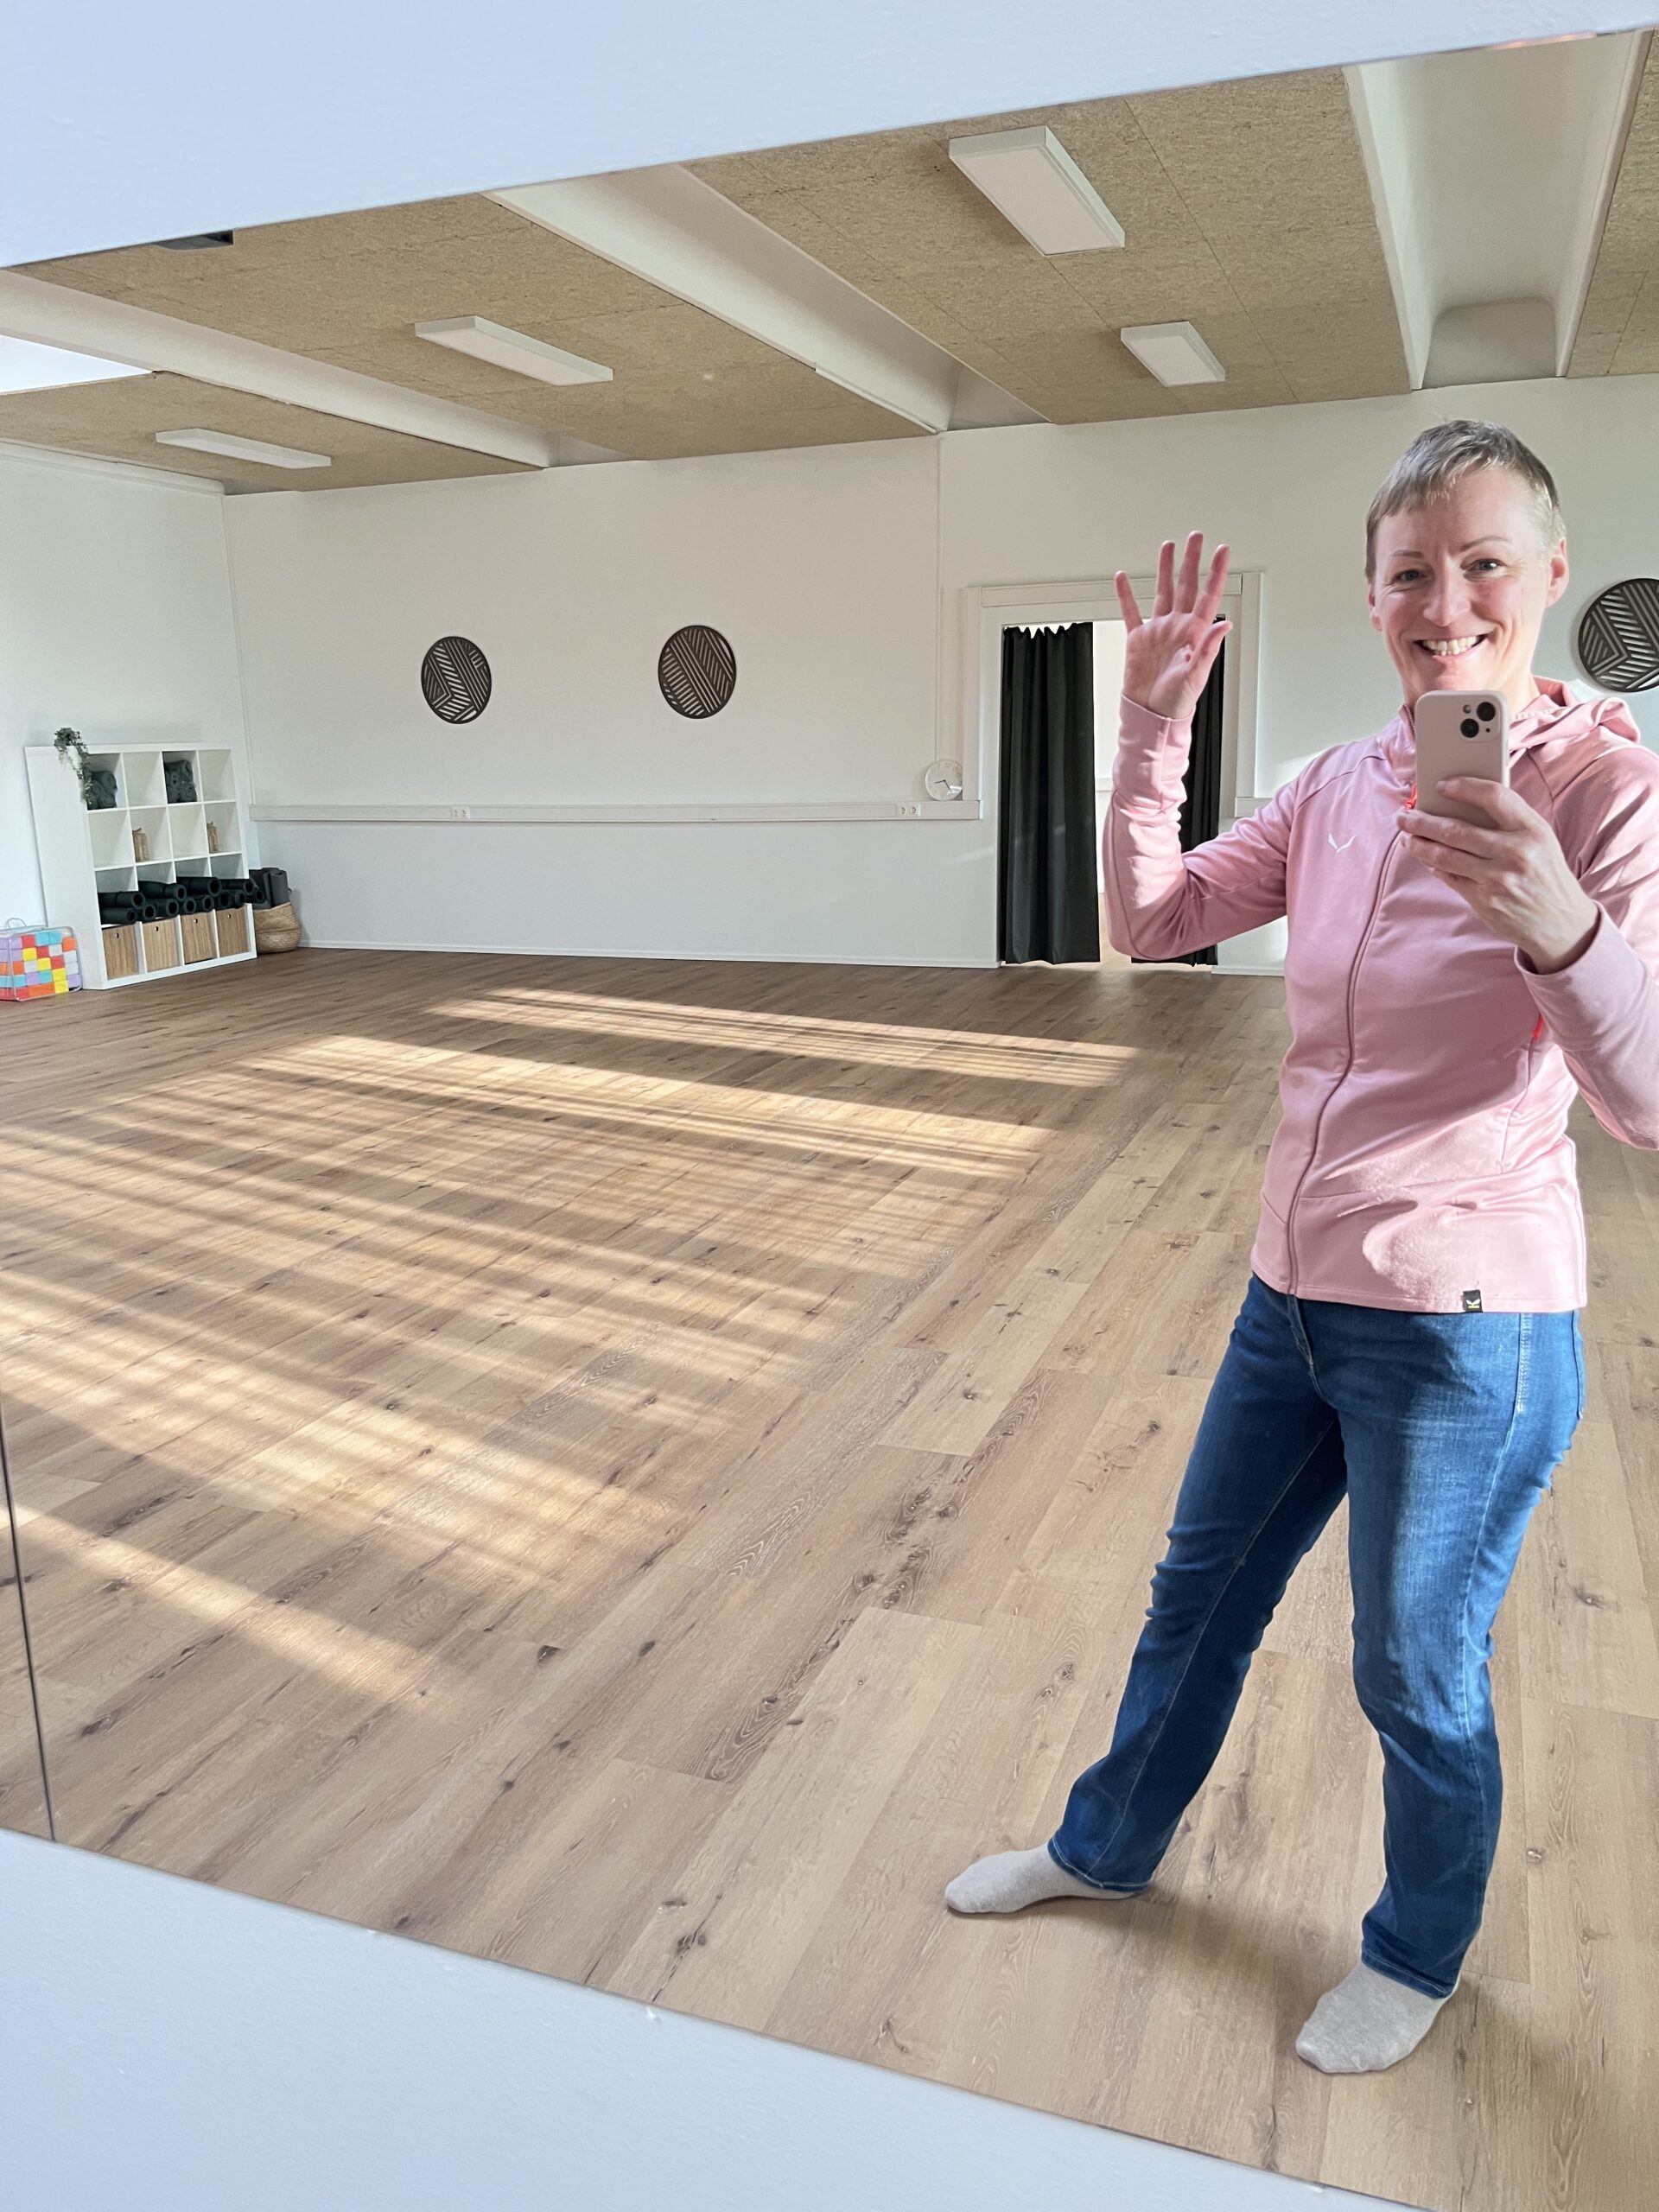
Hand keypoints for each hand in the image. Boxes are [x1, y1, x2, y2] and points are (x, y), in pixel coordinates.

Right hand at [1115, 533, 1231, 722]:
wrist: (1150, 714)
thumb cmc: (1176, 702)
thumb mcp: (1196, 676)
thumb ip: (1209, 649)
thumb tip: (1225, 625)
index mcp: (1194, 634)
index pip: (1208, 596)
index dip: (1216, 572)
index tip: (1222, 550)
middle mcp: (1177, 627)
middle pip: (1186, 586)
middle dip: (1191, 561)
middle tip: (1196, 538)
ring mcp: (1158, 631)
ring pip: (1162, 592)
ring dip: (1165, 569)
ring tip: (1168, 547)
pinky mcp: (1138, 639)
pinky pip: (1131, 612)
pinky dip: (1126, 595)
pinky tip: (1123, 578)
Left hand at [1397, 779, 1599, 971]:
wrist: (1561, 923)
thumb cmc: (1545, 874)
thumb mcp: (1540, 841)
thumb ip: (1509, 822)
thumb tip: (1459, 805)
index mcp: (1533, 830)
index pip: (1494, 797)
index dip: (1464, 787)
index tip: (1441, 785)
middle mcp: (1516, 853)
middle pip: (1457, 830)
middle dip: (1423, 821)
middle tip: (1404, 816)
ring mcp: (1498, 879)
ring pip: (1445, 856)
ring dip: (1419, 844)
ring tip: (1407, 837)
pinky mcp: (1484, 901)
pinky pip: (1450, 878)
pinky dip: (1434, 866)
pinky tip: (1427, 859)